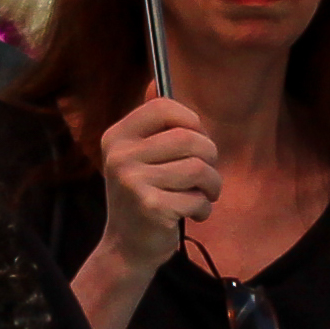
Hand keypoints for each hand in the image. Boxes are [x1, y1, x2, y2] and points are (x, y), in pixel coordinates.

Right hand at [91, 93, 220, 272]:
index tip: (196, 138)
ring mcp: (133, 181)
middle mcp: (120, 156)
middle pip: (189, 138)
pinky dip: (203, 209)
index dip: (190, 119)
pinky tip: (192, 215)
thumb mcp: (139, 156)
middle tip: (207, 176)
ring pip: (199, 169)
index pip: (163, 107)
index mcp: (117, 137)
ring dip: (212, 186)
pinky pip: (197, 198)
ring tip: (204, 196)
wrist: (126, 247)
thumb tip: (156, 81)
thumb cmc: (142, 196)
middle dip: (210, 158)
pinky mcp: (150, 207)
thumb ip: (151, 123)